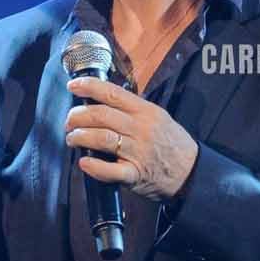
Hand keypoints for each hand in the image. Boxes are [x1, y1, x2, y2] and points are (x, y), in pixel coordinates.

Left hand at [64, 77, 197, 200]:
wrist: (191, 172)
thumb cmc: (171, 144)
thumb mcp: (158, 117)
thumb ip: (133, 110)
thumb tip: (102, 102)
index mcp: (145, 111)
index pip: (113, 93)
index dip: (89, 87)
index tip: (72, 85)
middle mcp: (141, 129)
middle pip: (101, 115)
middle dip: (77, 117)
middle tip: (69, 122)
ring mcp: (138, 152)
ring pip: (101, 138)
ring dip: (79, 137)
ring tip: (72, 139)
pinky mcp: (135, 174)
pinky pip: (109, 170)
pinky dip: (93, 166)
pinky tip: (84, 162)